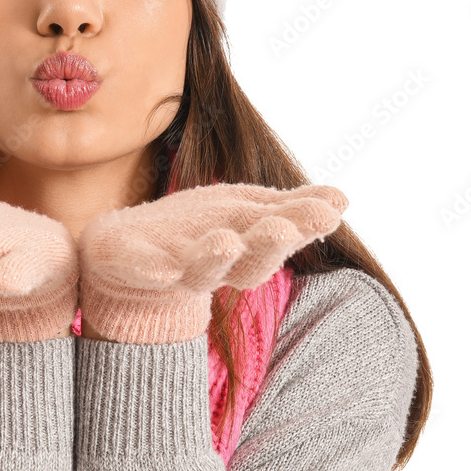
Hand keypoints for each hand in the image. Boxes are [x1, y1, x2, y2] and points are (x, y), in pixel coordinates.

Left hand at [77, 181, 347, 343]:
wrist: (127, 248)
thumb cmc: (198, 229)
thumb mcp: (246, 210)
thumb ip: (291, 208)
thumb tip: (343, 199)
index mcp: (245, 250)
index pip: (279, 240)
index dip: (302, 228)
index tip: (329, 212)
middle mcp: (215, 267)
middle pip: (247, 265)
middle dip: (266, 246)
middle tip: (284, 228)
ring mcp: (173, 268)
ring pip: (201, 272)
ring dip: (215, 258)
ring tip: (226, 240)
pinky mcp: (135, 265)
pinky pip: (144, 270)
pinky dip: (153, 269)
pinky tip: (162, 265)